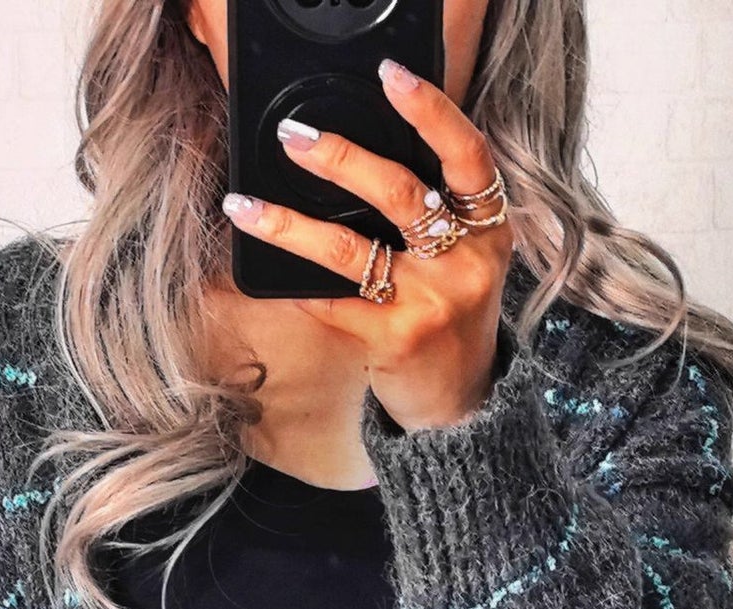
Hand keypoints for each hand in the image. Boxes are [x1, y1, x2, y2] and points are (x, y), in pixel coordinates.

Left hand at [220, 57, 515, 434]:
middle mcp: (465, 262)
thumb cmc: (451, 321)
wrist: (462, 407)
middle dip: (341, 158)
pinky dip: (295, 285)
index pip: (468, 155)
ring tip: (246, 205)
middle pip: (401, 193)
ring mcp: (430, 303)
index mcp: (486, 229)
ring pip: (352, 250)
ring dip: (291, 225)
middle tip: (293, 138)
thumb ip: (436, 213)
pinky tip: (261, 271)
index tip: (391, 77)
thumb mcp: (466, 260)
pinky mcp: (395, 339)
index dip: (432, 112)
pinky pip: (333, 302)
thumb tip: (358, 162)